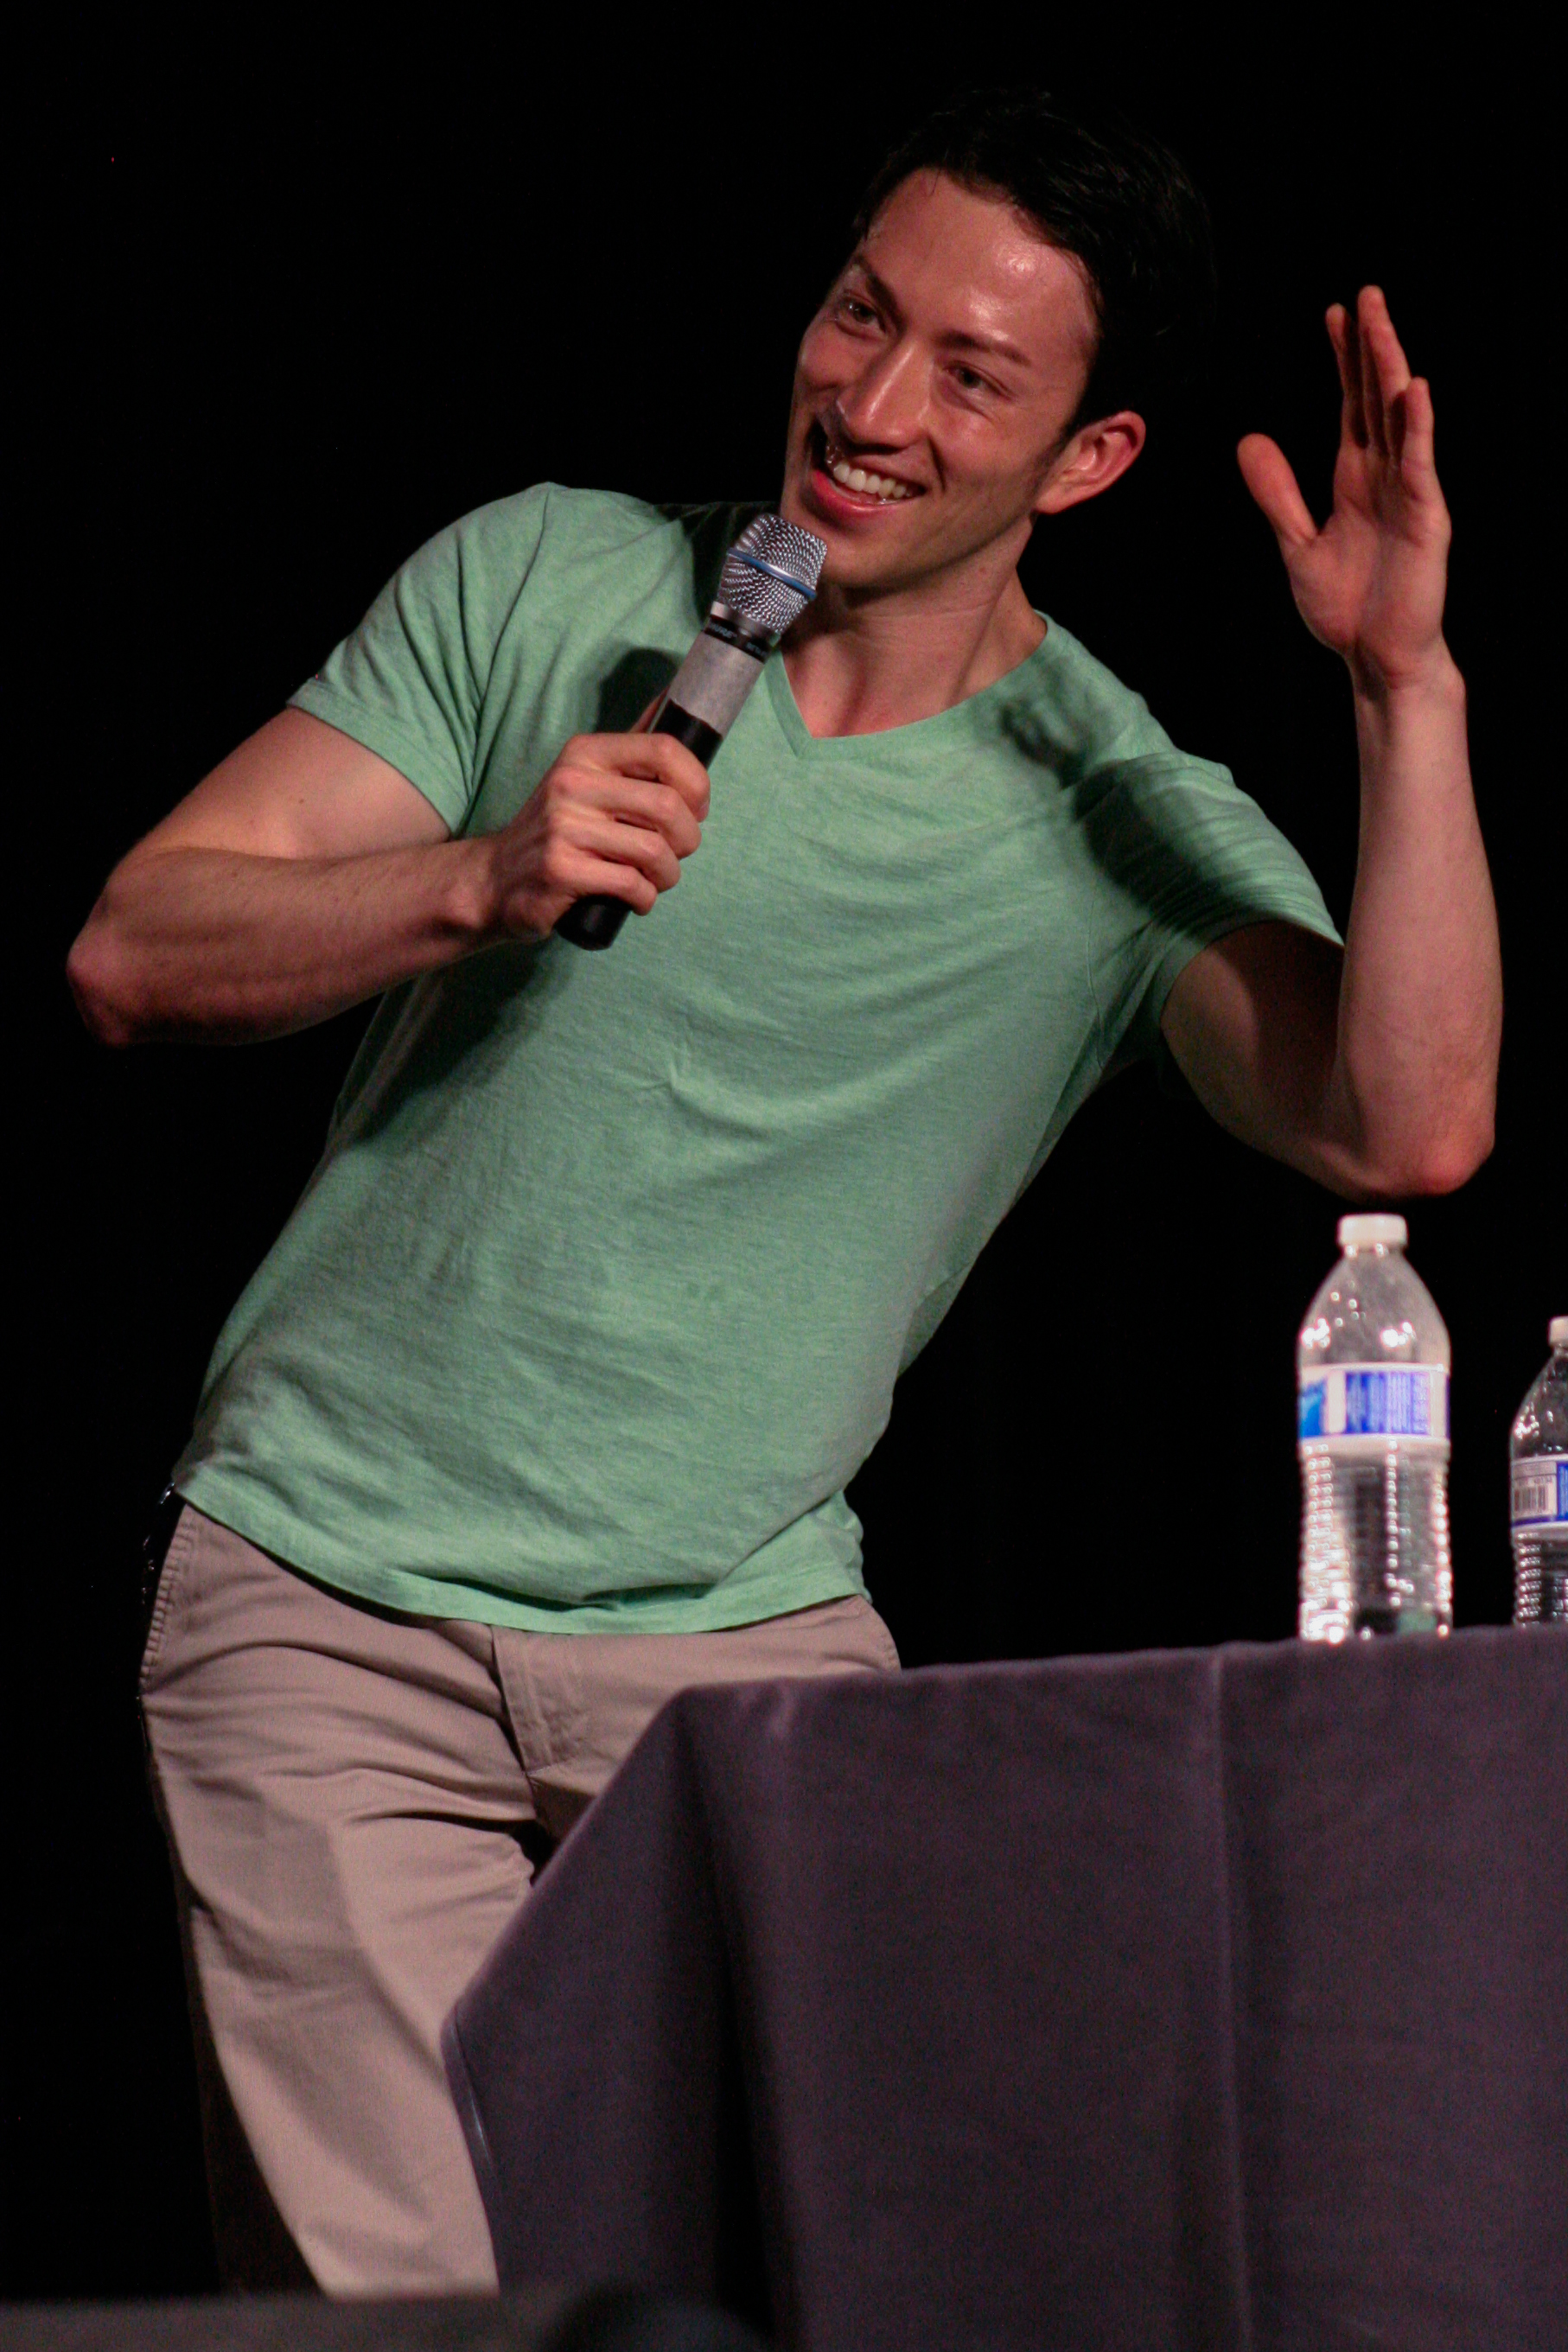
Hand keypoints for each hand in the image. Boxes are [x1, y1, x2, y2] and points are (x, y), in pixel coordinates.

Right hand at [480, 723, 708, 939]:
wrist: (495, 878)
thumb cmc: (557, 829)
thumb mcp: (585, 778)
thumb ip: (630, 749)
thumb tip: (672, 696)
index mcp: (585, 754)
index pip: (664, 749)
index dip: (697, 784)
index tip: (696, 808)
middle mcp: (572, 783)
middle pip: (668, 806)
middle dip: (688, 838)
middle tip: (677, 852)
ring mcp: (563, 827)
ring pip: (654, 851)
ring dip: (668, 874)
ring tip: (656, 878)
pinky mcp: (561, 870)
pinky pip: (631, 885)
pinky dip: (645, 898)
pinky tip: (635, 898)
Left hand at [1237, 287, 1452, 694]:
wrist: (1375, 659)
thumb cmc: (1345, 608)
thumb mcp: (1295, 543)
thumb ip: (1276, 493)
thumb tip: (1249, 440)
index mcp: (1355, 479)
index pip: (1352, 406)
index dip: (1344, 361)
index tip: (1335, 315)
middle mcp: (1386, 476)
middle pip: (1377, 399)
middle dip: (1371, 348)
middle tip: (1365, 295)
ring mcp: (1409, 493)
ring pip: (1400, 420)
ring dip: (1392, 372)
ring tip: (1382, 325)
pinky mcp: (1426, 519)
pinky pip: (1421, 465)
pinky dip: (1417, 428)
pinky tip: (1413, 390)